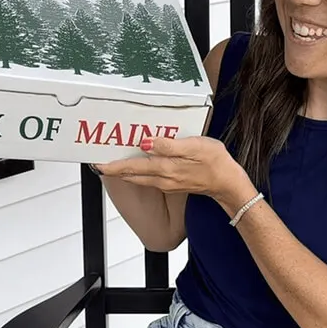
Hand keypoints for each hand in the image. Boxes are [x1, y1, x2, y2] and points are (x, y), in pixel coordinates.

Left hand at [94, 136, 255, 209]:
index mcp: (165, 168)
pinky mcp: (172, 184)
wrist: (229, 184)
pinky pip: (149, 178)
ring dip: (125, 171)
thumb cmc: (216, 162)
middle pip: (131, 175)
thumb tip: (145, 143)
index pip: (132, 168)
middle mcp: (162, 179)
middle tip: (99, 161)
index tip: (97, 163)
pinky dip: (138, 172)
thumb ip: (168, 146)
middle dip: (114, 169)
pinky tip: (137, 165)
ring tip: (113, 163)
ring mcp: (167, 183)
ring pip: (139, 178)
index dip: (113, 166)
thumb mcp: (195, 147)